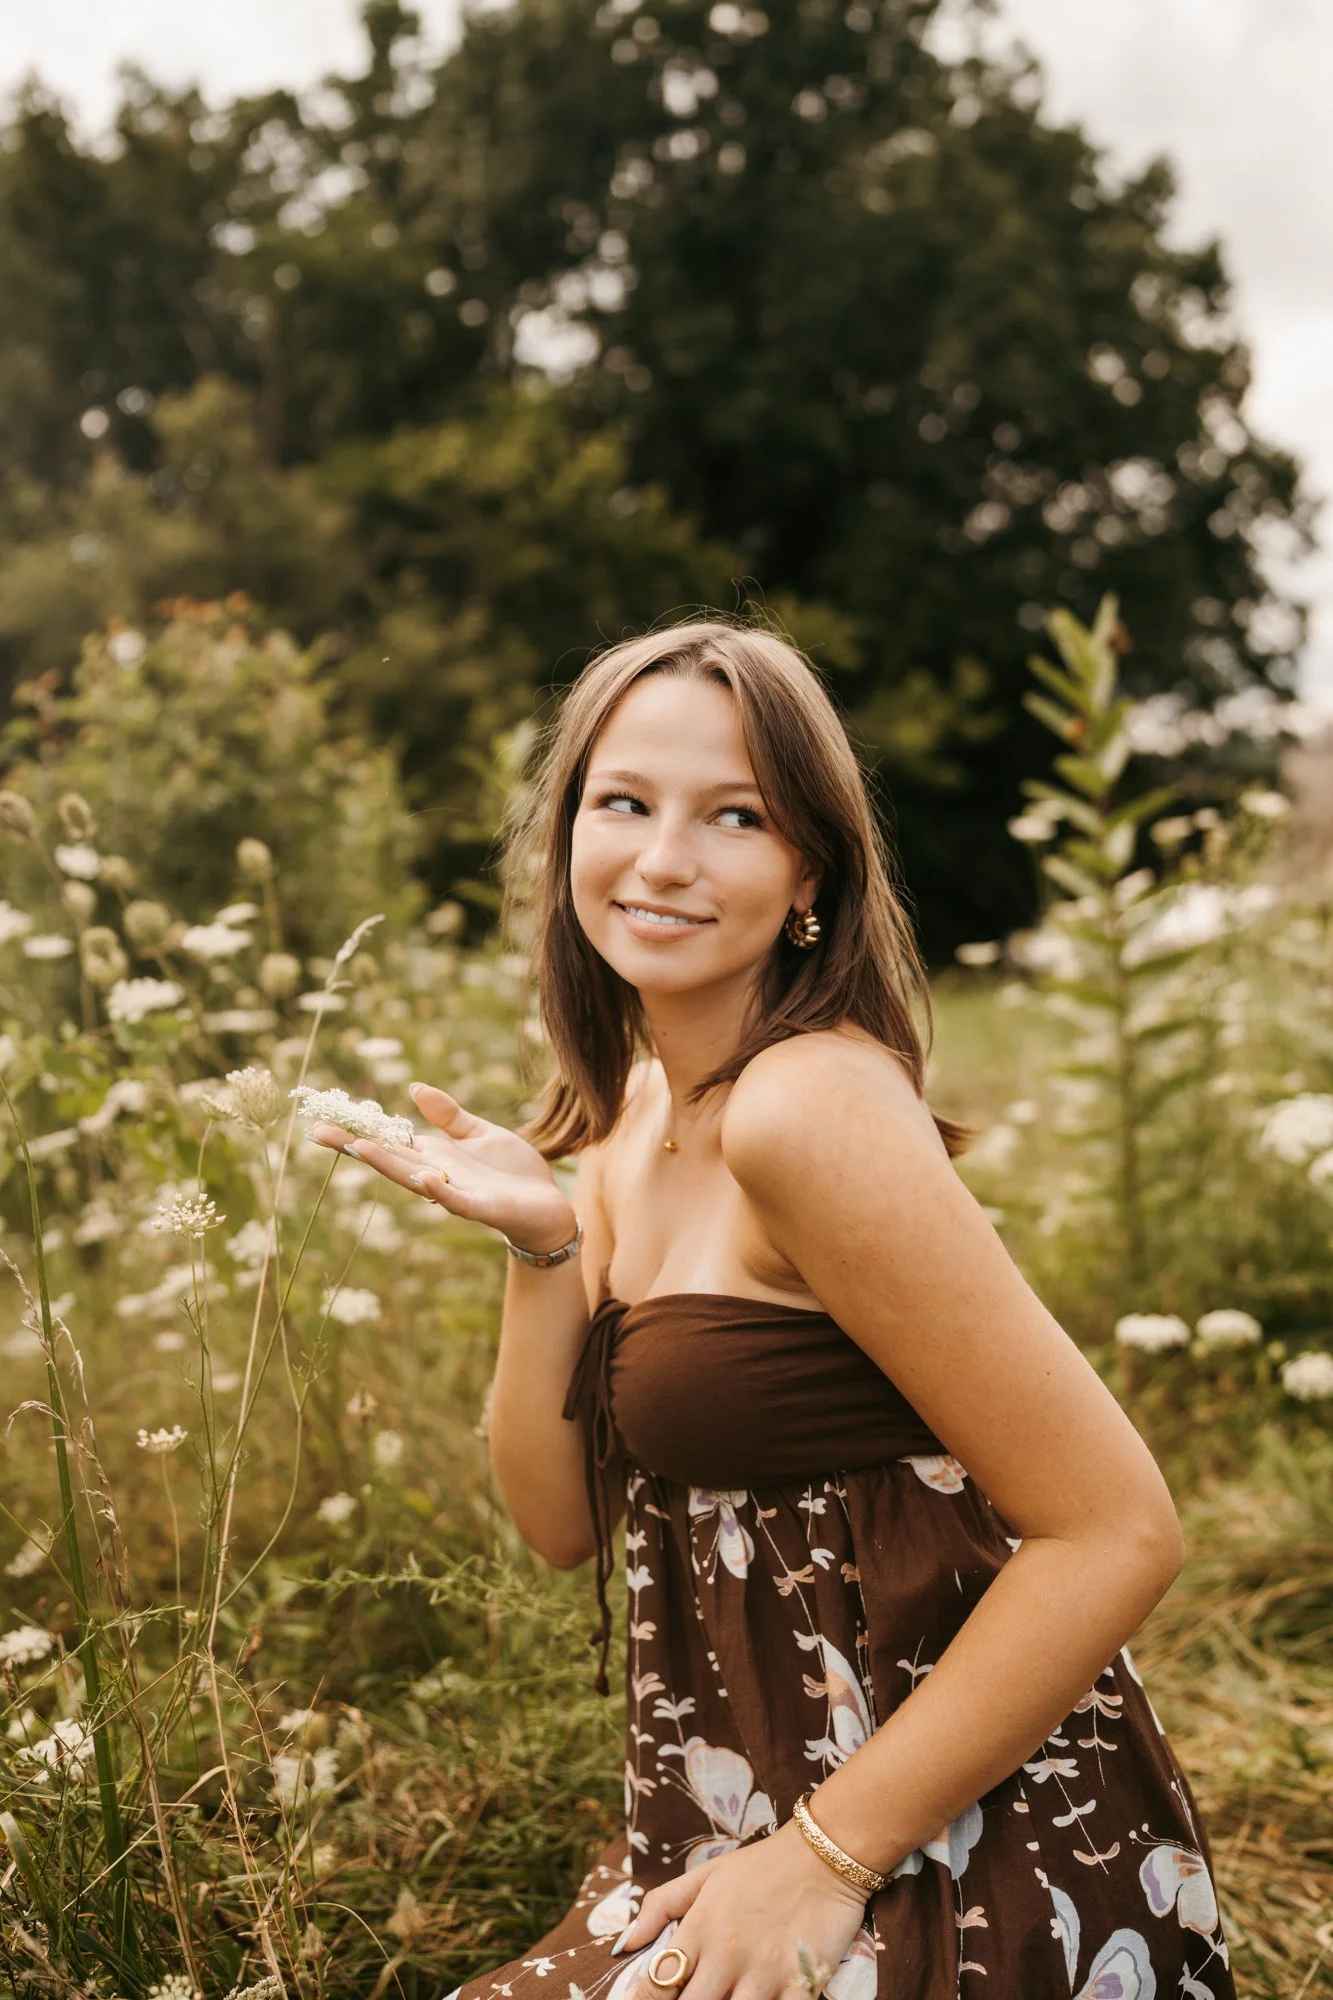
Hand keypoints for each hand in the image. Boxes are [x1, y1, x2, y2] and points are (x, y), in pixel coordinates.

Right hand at [309, 1081, 577, 1252]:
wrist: (548, 1205)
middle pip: (389, 1158)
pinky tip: (425, 1178)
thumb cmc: (513, 1172)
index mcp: (435, 1154)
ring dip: (388, 1164)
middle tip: (318, 1131)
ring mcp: (457, 1192)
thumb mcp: (480, 1134)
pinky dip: (440, 1191)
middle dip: (356, 1144)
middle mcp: (437, 1174)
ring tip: (360, 1147)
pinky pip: (457, 1201)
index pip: (389, 1139)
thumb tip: (415, 1088)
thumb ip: (449, 1116)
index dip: (358, 1129)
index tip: (322, 1117)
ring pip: (414, 1178)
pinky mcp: (483, 1207)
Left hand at [615, 1821, 868, 1999]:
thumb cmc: (760, 1867)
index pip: (655, 1984)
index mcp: (699, 1929)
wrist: (823, 1854)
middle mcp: (727, 1955)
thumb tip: (623, 1945)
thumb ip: (660, 1907)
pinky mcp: (801, 1983)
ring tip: (724, 1999)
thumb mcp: (705, 1876)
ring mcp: (764, 1972)